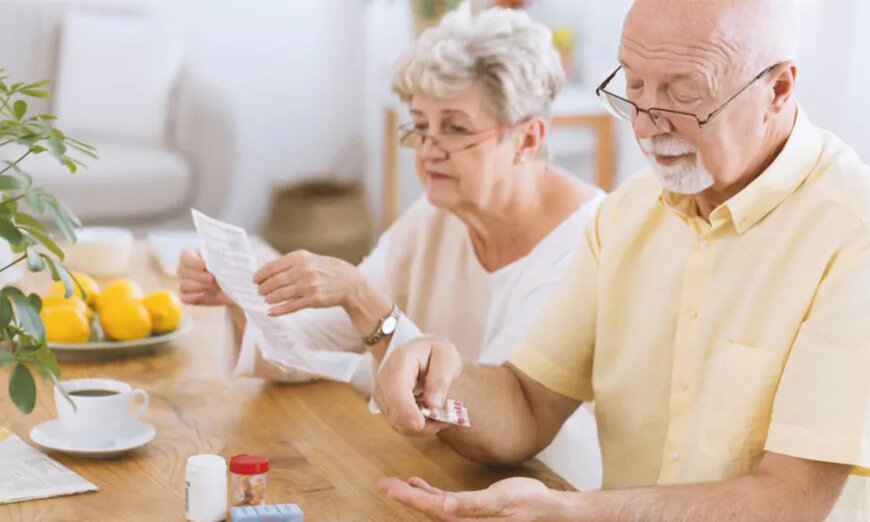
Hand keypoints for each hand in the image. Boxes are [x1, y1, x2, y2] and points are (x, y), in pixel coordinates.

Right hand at [177, 250, 234, 306]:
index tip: (204, 265)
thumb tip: (215, 261)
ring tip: (214, 286)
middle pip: (184, 272)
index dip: (193, 262)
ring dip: (200, 286)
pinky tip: (206, 294)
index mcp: (192, 256)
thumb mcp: (225, 260)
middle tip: (213, 278)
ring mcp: (185, 283)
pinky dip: (195, 297)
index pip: (185, 256)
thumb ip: (217, 258)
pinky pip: (185, 298)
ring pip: (184, 285)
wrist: (233, 286)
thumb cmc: (228, 268)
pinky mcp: (188, 297)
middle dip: (200, 276)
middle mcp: (185, 269)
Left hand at [253, 250, 365, 316]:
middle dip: (264, 288)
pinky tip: (270, 312)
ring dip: (270, 298)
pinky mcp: (313, 300)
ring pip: (281, 294)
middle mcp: (304, 270)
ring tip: (267, 299)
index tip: (255, 280)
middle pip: (275, 281)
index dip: (261, 274)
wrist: (350, 283)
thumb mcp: (311, 259)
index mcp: (301, 257)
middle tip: (260, 291)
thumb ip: (291, 263)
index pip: (272, 266)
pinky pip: (291, 306)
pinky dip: (278, 310)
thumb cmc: (328, 270)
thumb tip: (268, 271)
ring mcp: (308, 286)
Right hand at [373, 336, 462, 436]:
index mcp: (400, 361)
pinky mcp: (385, 404)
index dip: (406, 410)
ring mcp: (382, 392)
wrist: (420, 351)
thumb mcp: (446, 357)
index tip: (420, 425)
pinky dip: (415, 427)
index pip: (397, 389)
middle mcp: (384, 378)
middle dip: (418, 424)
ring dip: (419, 428)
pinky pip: (398, 423)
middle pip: (393, 410)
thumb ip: (440, 379)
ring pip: (395, 421)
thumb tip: (433, 404)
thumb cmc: (434, 351)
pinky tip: (430, 419)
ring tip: (441, 419)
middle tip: (444, 422)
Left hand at [378, 476, 569, 520]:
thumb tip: (446, 508)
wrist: (546, 509)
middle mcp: (462, 519)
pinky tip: (419, 483)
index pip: (430, 508)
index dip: (408, 498)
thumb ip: (472, 505)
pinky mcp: (472, 509)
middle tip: (383, 484)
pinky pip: (445, 502)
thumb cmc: (527, 504)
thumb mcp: (501, 500)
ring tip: (394, 483)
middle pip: (426, 508)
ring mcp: (466, 515)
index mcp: (466, 519)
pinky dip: (430, 493)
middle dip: (404, 496)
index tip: (389, 488)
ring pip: (433, 505)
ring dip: (414, 494)